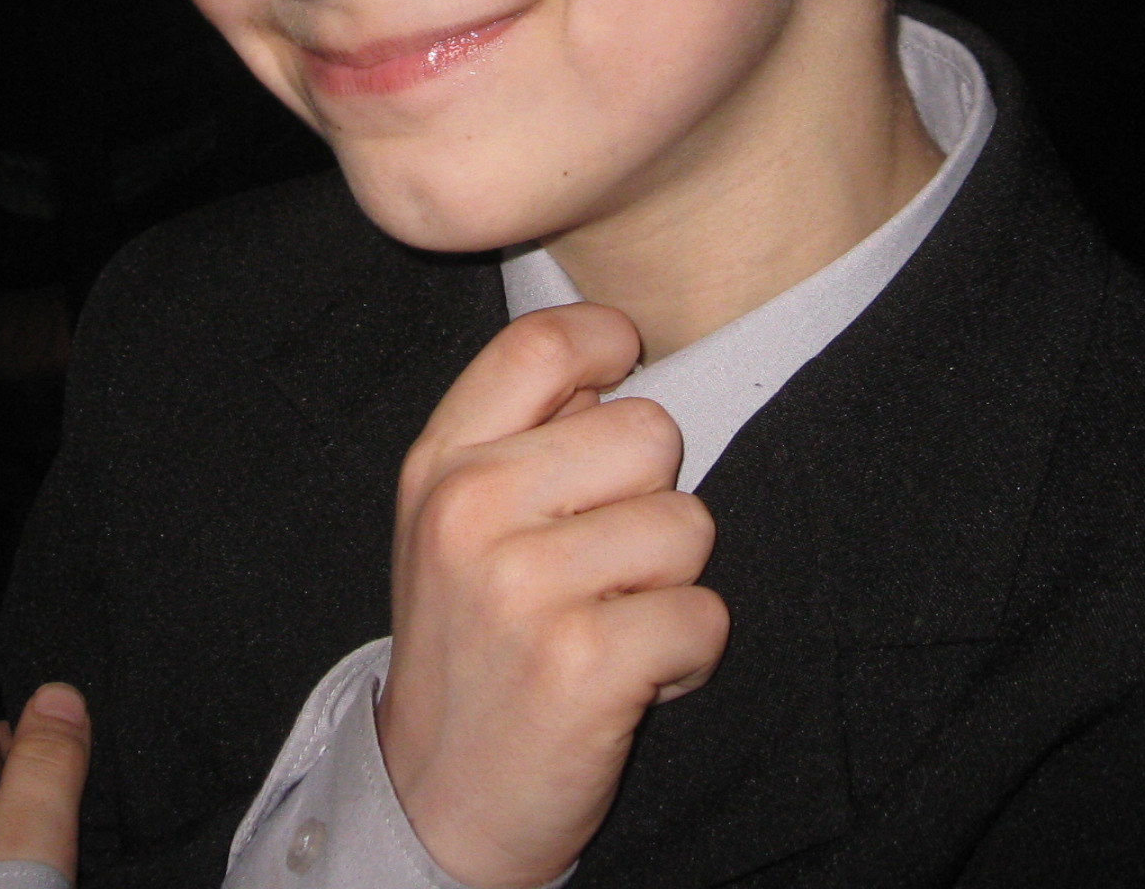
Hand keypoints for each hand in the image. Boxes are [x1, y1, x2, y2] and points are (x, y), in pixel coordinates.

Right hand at [377, 305, 728, 888]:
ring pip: (688, 524)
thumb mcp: (452, 525)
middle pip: (648, 430)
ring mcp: (524, 588)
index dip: (607, 348)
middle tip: (601, 564)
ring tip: (610, 624)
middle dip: (650, 498)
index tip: (615, 393)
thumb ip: (519, 439)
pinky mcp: (584, 663)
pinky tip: (629, 677)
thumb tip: (610, 373)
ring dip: (670, 585)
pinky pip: (705, 614)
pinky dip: (686, 655)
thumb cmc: (470, 647)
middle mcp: (471, 512)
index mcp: (440, 465)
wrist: (439, 802)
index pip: (542, 341)